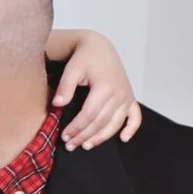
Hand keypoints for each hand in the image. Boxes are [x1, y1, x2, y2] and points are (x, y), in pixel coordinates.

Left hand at [49, 31, 142, 149]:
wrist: (99, 47)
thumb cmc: (84, 58)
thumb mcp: (72, 69)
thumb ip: (65, 87)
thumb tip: (57, 105)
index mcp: (105, 86)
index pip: (89, 114)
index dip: (77, 128)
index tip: (65, 137)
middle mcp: (119, 93)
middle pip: (101, 122)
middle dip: (85, 136)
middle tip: (71, 145)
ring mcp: (126, 96)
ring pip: (115, 123)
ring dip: (101, 137)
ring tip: (86, 146)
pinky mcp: (130, 97)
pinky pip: (135, 116)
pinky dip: (132, 128)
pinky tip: (124, 139)